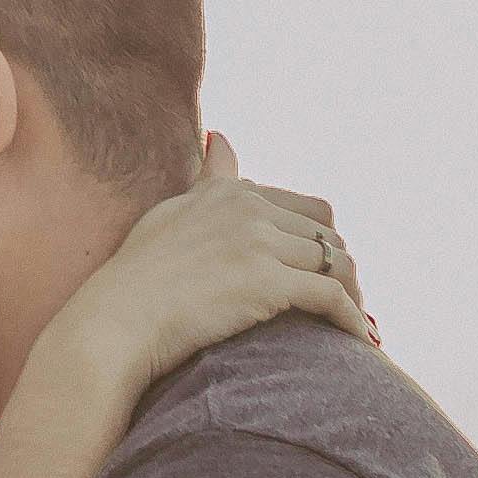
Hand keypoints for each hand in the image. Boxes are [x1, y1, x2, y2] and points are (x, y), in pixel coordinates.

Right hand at [61, 137, 373, 399]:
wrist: (117, 320)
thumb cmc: (136, 277)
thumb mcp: (172, 212)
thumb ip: (208, 179)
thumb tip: (222, 138)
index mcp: (230, 192)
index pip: (306, 208)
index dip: (320, 244)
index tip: (320, 274)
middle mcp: (249, 208)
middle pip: (326, 234)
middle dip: (339, 268)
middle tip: (343, 302)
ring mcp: (258, 242)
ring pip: (336, 262)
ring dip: (353, 293)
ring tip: (354, 321)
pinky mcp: (268, 281)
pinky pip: (331, 296)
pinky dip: (352, 318)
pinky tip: (359, 340)